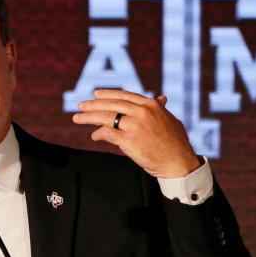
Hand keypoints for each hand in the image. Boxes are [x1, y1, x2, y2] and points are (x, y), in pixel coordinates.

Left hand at [71, 89, 200, 177]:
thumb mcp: (169, 119)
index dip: (108, 95)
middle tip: (80, 105)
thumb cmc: (175, 143)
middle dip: (93, 105)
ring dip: (89, 117)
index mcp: (151, 105)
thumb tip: (161, 98)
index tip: (96, 94)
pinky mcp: (129, 141)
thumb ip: (160, 109)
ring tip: (77, 118)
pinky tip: (94, 136)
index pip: (124, 96)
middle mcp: (142, 112)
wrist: (178, 162)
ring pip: (106, 118)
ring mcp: (135, 126)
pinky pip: (108, 134)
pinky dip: (98, 134)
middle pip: (111, 105)